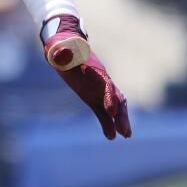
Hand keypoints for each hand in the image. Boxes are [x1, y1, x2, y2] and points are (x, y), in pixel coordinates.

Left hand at [42, 15, 130, 139]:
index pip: (106, 84)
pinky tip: (111, 137)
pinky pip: (102, 112)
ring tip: (125, 135)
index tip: (111, 111)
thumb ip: (63, 53)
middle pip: (116, 98)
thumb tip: (61, 53)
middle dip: (121, 115)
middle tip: (125, 131)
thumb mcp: (60, 50)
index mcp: (94, 70)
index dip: (110, 97)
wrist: (65, 49)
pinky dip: (107, 123)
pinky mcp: (92, 97)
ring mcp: (98, 90)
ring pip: (113, 107)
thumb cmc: (63, 49)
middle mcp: (101, 81)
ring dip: (119, 121)